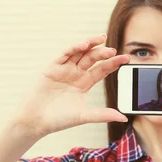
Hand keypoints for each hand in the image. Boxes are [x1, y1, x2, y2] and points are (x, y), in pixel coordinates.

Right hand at [11, 34, 129, 137]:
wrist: (35, 122)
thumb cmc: (58, 120)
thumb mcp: (84, 116)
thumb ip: (103, 115)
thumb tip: (123, 118)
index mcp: (84, 83)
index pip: (101, 69)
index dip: (113, 63)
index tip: (126, 59)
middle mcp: (75, 74)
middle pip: (92, 59)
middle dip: (103, 53)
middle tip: (113, 50)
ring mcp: (63, 70)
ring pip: (79, 53)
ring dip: (89, 44)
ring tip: (100, 39)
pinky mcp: (51, 68)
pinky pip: (64, 55)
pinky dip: (73, 48)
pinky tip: (83, 44)